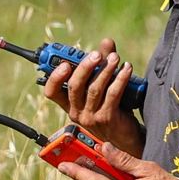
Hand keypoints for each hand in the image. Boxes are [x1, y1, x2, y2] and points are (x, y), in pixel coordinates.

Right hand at [42, 38, 144, 153]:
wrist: (127, 137)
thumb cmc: (112, 110)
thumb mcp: (103, 86)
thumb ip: (102, 63)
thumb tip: (106, 42)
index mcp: (70, 104)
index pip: (51, 92)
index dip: (55, 77)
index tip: (65, 63)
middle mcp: (77, 112)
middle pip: (74, 86)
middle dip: (85, 67)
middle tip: (97, 54)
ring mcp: (91, 117)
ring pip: (94, 89)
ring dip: (106, 70)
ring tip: (116, 58)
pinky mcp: (107, 119)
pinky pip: (112, 94)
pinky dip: (120, 79)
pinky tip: (127, 69)